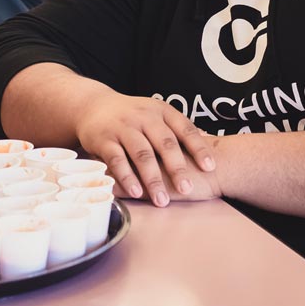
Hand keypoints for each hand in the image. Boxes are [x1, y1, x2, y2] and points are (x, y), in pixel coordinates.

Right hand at [73, 90, 218, 206]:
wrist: (93, 105)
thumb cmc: (131, 115)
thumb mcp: (156, 114)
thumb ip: (178, 129)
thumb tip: (211, 142)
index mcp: (161, 111)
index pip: (184, 128)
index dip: (198, 148)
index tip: (210, 167)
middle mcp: (144, 117)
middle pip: (164, 143)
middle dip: (176, 168)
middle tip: (187, 189)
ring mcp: (123, 127)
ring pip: (141, 154)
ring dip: (152, 179)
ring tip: (162, 200)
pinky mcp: (104, 139)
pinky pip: (117, 160)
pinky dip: (127, 177)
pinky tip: (136, 193)